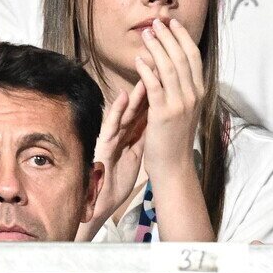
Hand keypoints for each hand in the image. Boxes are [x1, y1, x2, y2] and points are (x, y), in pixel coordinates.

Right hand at [87, 81, 147, 229]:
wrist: (102, 201)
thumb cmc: (118, 180)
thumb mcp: (136, 155)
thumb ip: (144, 139)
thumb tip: (159, 124)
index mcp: (131, 136)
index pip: (146, 112)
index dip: (157, 96)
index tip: (170, 81)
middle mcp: (121, 133)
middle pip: (138, 109)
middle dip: (149, 90)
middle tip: (159, 71)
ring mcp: (112, 137)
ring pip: (126, 112)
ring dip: (135, 95)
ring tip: (144, 76)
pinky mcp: (103, 145)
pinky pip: (112, 125)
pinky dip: (117, 111)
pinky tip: (123, 97)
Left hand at [134, 19, 203, 177]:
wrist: (174, 164)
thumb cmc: (175, 137)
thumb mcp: (185, 108)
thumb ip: (181, 86)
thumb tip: (170, 63)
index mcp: (200, 92)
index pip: (193, 57)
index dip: (183, 37)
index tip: (172, 23)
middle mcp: (193, 95)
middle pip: (182, 57)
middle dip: (169, 36)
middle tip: (157, 22)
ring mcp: (180, 104)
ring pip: (169, 67)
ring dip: (157, 47)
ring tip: (147, 33)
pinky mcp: (164, 113)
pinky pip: (155, 85)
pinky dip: (147, 70)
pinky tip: (139, 59)